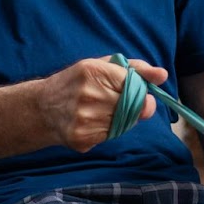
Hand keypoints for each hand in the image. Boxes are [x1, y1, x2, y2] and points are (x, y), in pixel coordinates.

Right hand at [36, 56, 167, 151]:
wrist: (41, 107)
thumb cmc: (77, 82)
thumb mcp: (102, 66)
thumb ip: (135, 69)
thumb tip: (162, 75)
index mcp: (94, 71)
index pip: (135, 87)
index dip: (141, 93)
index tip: (139, 95)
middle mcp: (88, 95)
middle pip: (132, 107)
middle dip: (132, 107)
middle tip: (116, 103)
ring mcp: (84, 119)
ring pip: (123, 124)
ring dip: (120, 120)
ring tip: (101, 112)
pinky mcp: (81, 138)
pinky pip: (110, 136)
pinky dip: (108, 131)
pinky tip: (92, 122)